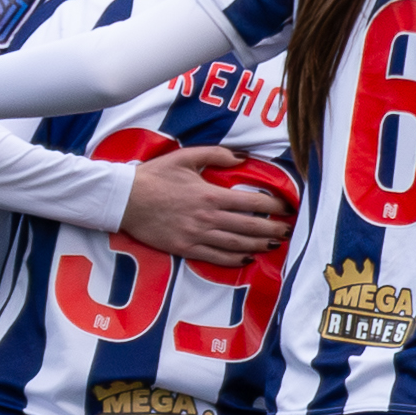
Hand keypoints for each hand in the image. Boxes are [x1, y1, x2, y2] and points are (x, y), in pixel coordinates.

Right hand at [121, 145, 293, 264]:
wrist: (125, 199)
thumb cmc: (155, 176)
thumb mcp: (185, 157)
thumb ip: (216, 154)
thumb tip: (242, 157)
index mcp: (210, 195)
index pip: (252, 202)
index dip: (274, 206)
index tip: (287, 207)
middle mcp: (208, 218)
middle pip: (250, 227)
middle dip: (273, 229)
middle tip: (289, 229)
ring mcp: (197, 236)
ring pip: (237, 245)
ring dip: (260, 245)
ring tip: (275, 244)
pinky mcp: (185, 249)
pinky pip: (216, 258)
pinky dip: (235, 260)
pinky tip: (248, 258)